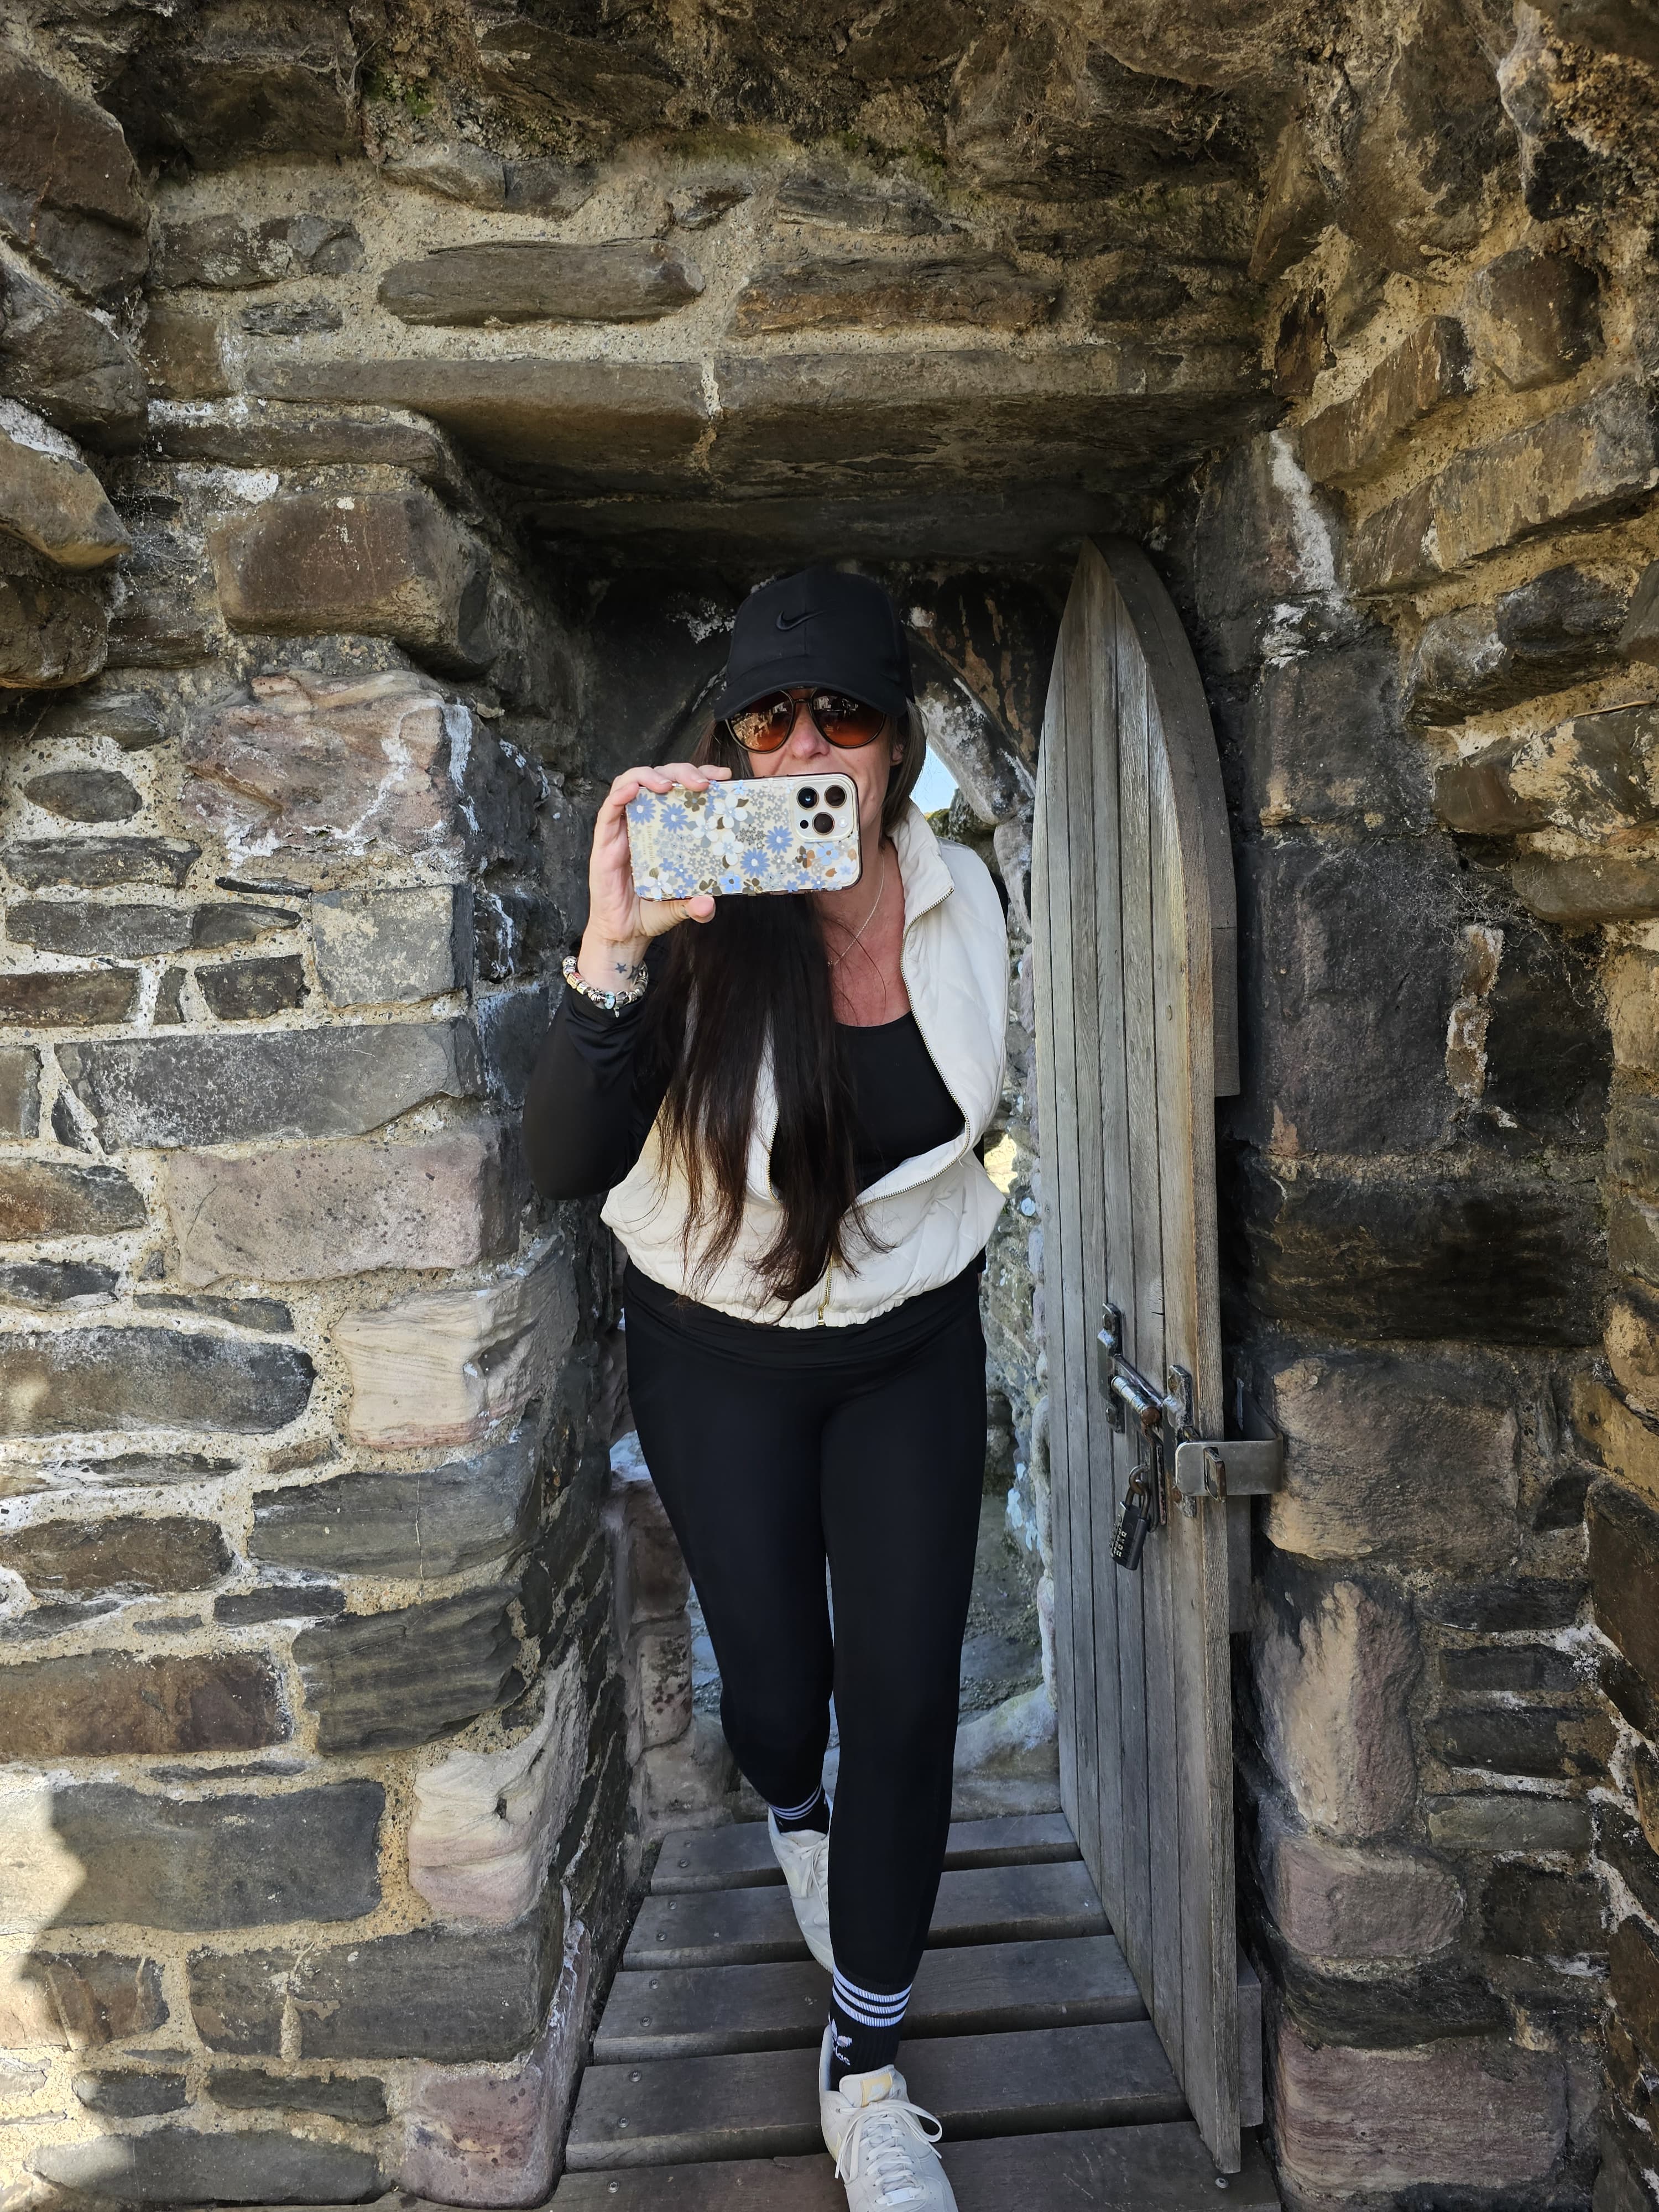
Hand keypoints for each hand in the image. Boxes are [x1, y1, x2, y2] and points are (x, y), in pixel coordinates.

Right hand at [576, 760, 728, 991]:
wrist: (624, 934)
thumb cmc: (651, 910)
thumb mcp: (682, 906)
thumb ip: (697, 905)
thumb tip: (709, 904)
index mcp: (666, 829)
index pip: (681, 790)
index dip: (700, 776)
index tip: (723, 777)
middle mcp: (645, 822)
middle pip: (660, 778)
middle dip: (682, 772)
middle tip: (703, 783)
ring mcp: (623, 829)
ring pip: (632, 783)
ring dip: (651, 776)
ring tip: (670, 785)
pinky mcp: (604, 840)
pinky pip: (609, 808)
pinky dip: (622, 792)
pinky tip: (634, 790)